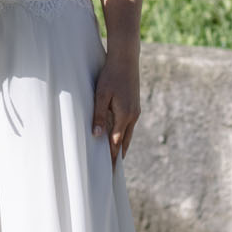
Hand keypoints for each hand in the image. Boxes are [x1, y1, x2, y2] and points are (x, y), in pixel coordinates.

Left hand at [93, 46, 140, 161]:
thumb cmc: (110, 75)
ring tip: (116, 158)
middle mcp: (132, 116)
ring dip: (122, 146)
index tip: (108, 172)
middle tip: (113, 172)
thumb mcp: (101, 95)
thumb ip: (98, 115)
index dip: (111, 157)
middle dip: (118, 156)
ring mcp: (135, 111)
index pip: (116, 143)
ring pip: (128, 134)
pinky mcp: (135, 105)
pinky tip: (119, 136)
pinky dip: (124, 135)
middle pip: (125, 142)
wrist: (126, 58)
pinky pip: (129, 126)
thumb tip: (97, 135)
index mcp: (124, 116)